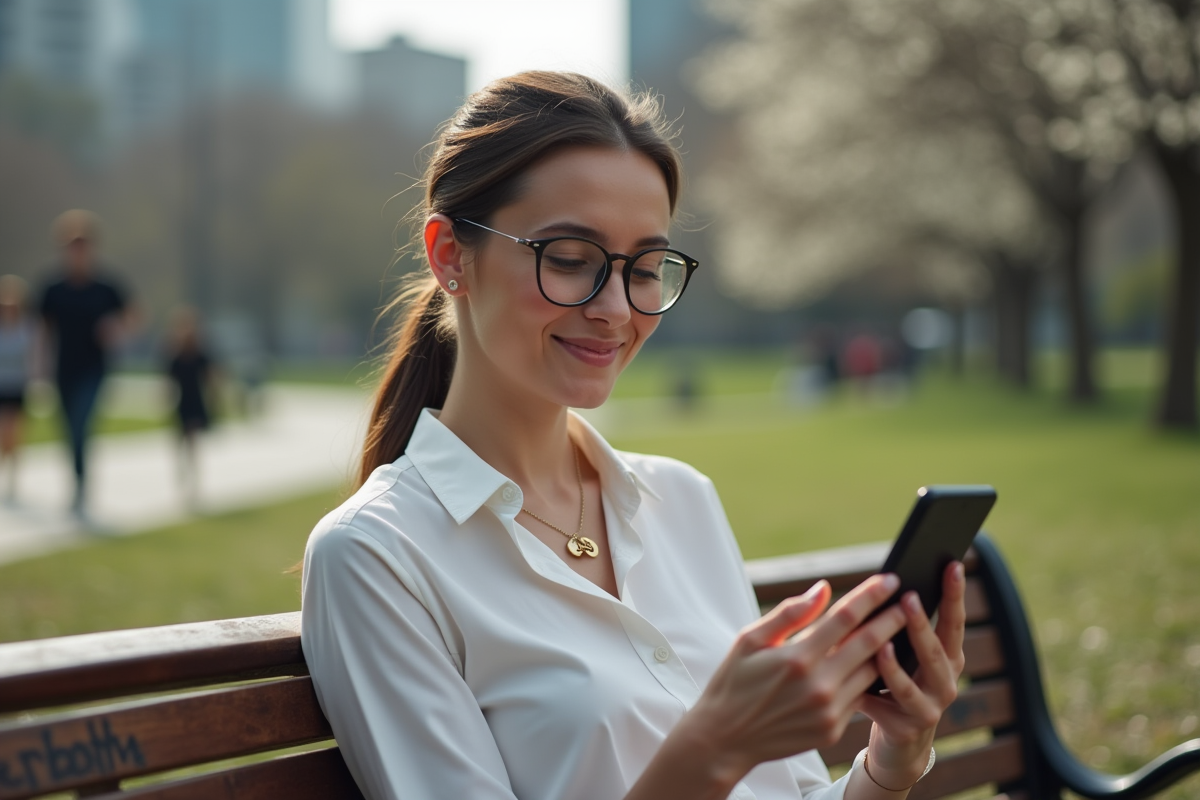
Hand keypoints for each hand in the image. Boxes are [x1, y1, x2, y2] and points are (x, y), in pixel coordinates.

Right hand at [678, 572, 910, 787]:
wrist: (725, 738)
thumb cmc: (734, 681)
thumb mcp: (750, 640)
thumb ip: (790, 613)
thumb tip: (823, 589)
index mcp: (797, 658)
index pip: (845, 618)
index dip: (870, 596)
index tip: (890, 580)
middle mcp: (818, 685)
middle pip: (869, 644)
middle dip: (892, 619)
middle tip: (910, 601)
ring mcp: (829, 711)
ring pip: (871, 673)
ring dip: (887, 649)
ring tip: (899, 629)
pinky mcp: (832, 730)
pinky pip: (860, 698)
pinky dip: (869, 678)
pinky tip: (877, 662)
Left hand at [860, 561, 966, 787]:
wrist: (896, 745)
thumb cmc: (892, 688)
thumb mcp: (900, 657)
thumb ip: (894, 629)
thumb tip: (879, 586)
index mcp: (947, 657)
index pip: (953, 620)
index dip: (954, 593)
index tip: (953, 564)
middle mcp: (946, 680)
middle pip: (938, 647)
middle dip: (922, 622)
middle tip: (909, 597)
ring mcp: (931, 706)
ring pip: (914, 680)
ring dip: (896, 660)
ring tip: (883, 642)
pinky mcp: (909, 727)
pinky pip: (891, 702)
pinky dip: (879, 686)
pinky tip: (865, 670)